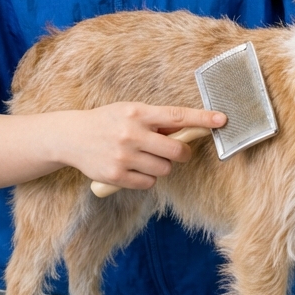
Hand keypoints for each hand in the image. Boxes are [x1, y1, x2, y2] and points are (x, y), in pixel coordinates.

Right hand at [61, 103, 226, 190]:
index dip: (202, 118)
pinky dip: (147, 178)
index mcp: (138, 113)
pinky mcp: (117, 176)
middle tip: (177, 151)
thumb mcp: (130, 111)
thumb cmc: (107, 121)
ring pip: (164, 169)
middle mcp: (132, 133)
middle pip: (176, 151)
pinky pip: (149, 183)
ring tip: (146, 157)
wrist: (72, 137)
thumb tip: (187, 129)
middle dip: (182, 153)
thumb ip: (156, 120)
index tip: (222, 119)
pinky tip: (134, 168)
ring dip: (162, 166)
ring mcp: (124, 156)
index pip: (177, 116)